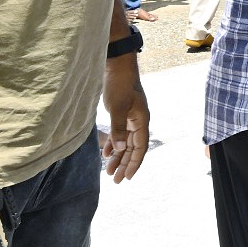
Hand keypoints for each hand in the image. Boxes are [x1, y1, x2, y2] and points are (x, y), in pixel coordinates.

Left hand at [101, 54, 149, 182]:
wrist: (118, 66)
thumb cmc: (120, 85)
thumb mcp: (117, 108)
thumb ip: (118, 130)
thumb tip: (119, 150)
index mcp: (141, 120)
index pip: (140, 147)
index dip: (134, 163)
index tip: (126, 177)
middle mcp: (138, 121)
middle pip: (133, 148)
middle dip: (125, 164)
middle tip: (115, 180)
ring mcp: (130, 117)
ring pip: (126, 142)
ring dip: (118, 156)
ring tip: (108, 170)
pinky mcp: (122, 113)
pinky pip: (119, 134)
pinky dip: (113, 144)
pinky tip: (106, 152)